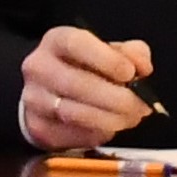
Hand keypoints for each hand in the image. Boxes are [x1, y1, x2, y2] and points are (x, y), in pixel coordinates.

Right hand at [18, 25, 157, 152]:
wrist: (50, 91)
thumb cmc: (84, 67)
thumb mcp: (108, 51)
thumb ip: (130, 53)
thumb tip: (143, 68)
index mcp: (56, 40)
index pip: (76, 44)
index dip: (106, 59)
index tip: (130, 73)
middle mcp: (39, 68)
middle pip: (77, 84)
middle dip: (116, 98)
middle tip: (141, 106)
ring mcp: (34, 99)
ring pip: (75, 114)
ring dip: (111, 119)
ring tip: (131, 118)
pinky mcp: (38, 128)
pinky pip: (73, 135)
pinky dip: (98, 134)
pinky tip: (111, 127)